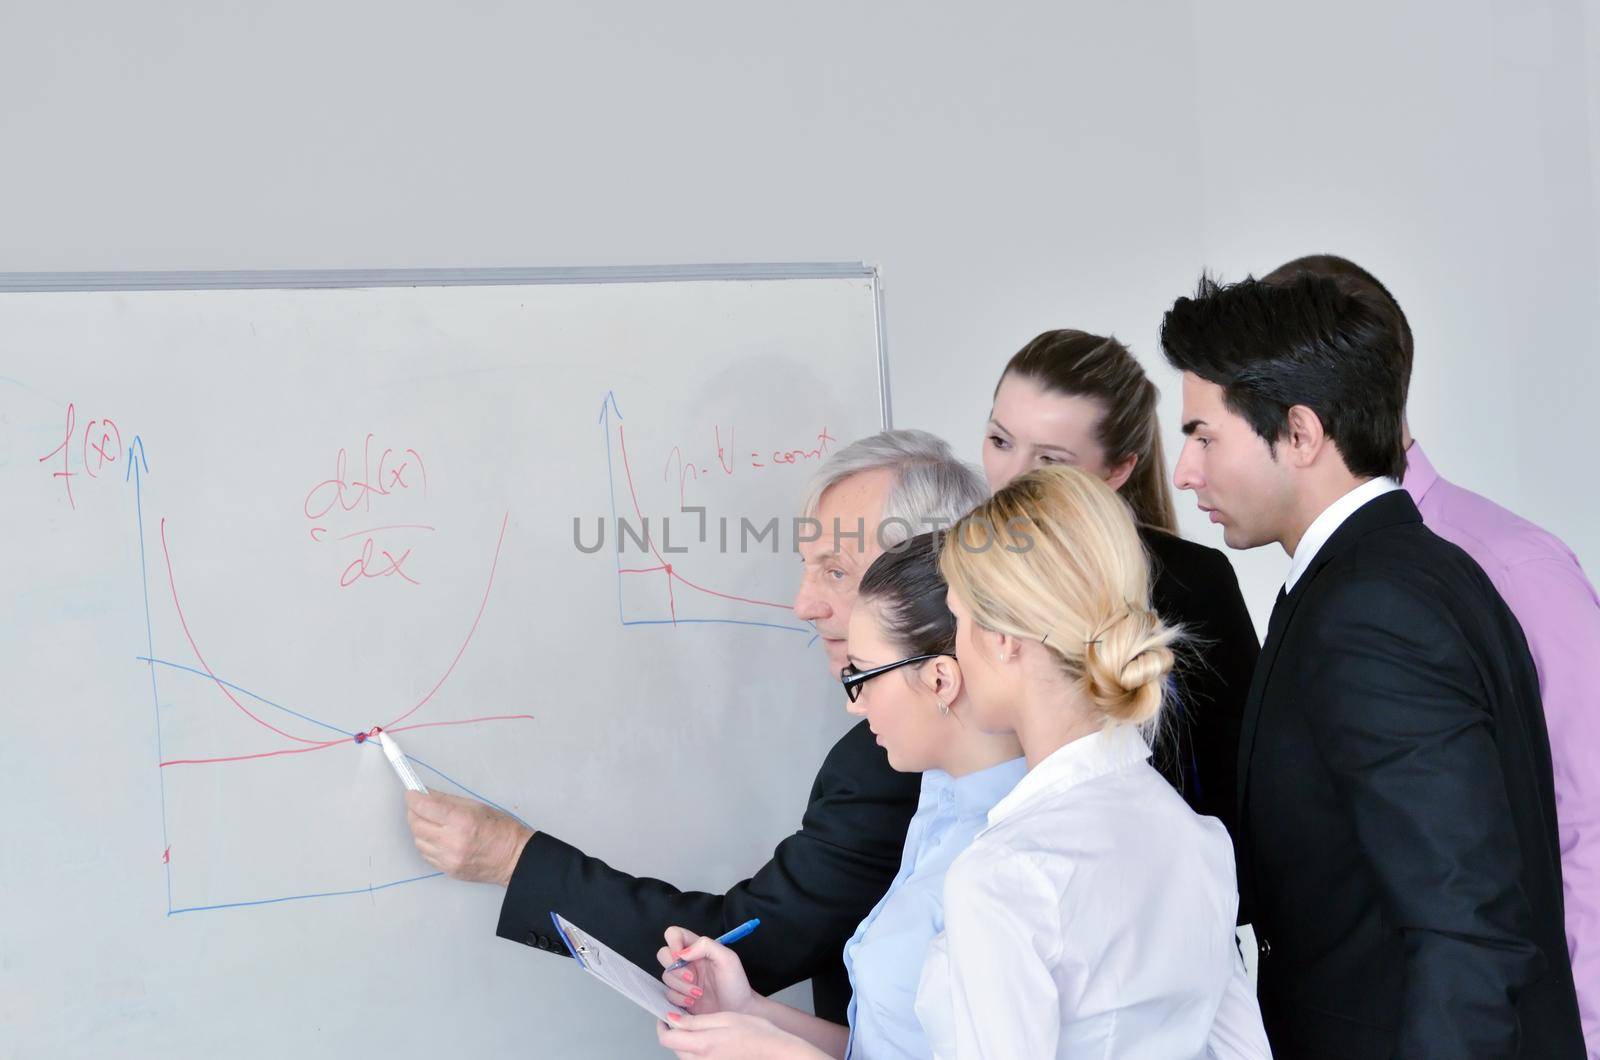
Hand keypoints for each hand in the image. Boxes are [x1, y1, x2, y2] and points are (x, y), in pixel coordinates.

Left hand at [404, 791, 532, 885]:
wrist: (513, 859)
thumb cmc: (500, 828)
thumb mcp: (476, 807)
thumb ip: (448, 801)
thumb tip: (426, 794)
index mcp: (461, 821)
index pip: (425, 807)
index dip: (414, 798)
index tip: (411, 793)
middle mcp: (452, 841)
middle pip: (416, 824)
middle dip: (413, 812)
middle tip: (418, 806)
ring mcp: (448, 858)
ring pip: (418, 841)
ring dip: (419, 829)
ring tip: (430, 822)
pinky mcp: (447, 870)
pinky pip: (426, 854)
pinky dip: (426, 843)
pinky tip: (436, 837)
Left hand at [656, 1011, 819, 1058]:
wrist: (773, 1050)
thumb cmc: (754, 1032)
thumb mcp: (723, 1018)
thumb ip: (695, 1021)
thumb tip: (672, 1019)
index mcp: (702, 1045)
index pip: (667, 1039)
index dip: (662, 1027)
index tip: (664, 1016)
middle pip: (674, 1049)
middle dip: (673, 1033)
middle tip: (680, 1018)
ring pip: (684, 1055)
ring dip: (683, 1042)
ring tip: (696, 1027)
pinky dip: (695, 1050)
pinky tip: (707, 1039)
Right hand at [657, 928, 753, 1016]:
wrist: (737, 1012)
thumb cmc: (736, 984)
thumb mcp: (727, 958)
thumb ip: (706, 946)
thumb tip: (683, 952)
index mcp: (698, 949)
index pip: (675, 934)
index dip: (673, 942)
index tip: (681, 956)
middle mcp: (688, 962)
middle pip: (663, 954)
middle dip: (675, 968)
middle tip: (692, 977)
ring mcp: (682, 980)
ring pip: (666, 976)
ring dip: (681, 986)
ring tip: (698, 993)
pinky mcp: (680, 996)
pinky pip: (668, 994)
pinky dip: (679, 999)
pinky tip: (693, 1002)